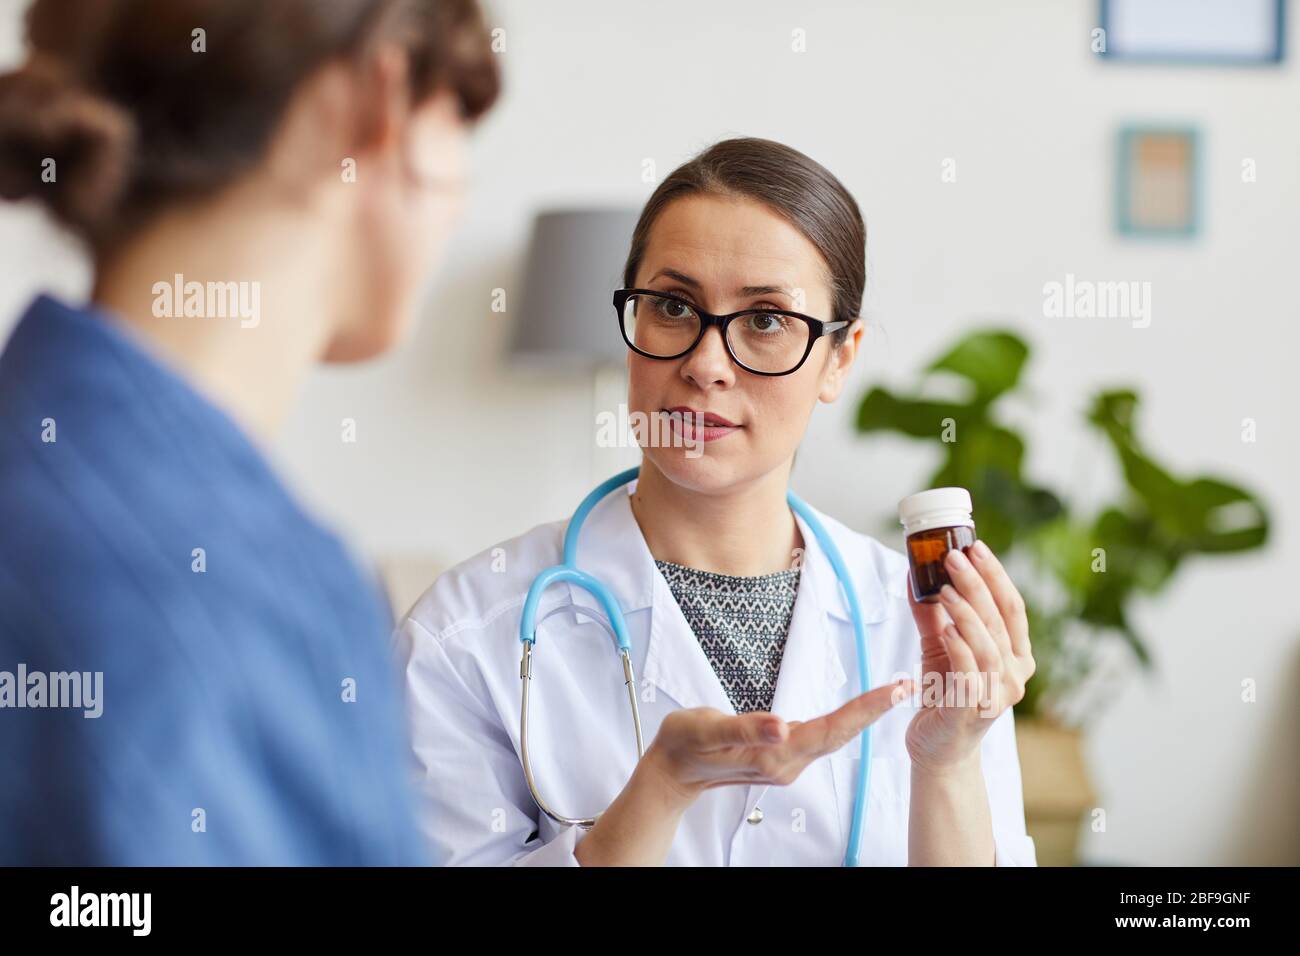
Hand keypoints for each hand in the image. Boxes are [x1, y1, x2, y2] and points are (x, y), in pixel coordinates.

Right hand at [644, 679, 915, 803]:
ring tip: (891, 693)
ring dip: (863, 715)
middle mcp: (786, 763)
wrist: (672, 771)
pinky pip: (821, 738)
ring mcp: (785, 762)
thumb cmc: (684, 744)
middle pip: (839, 734)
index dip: (864, 709)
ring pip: (833, 737)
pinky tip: (855, 711)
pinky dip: (844, 721)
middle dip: (874, 709)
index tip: (893, 691)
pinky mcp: (780, 755)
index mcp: (774, 755)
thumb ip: (744, 728)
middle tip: (906, 685)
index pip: (830, 730)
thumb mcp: (705, 730)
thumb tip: (781, 725)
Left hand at [904, 540, 1035, 775]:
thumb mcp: (940, 646)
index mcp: (1015, 655)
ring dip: (967, 614)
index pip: (1013, 607)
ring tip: (946, 590)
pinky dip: (959, 649)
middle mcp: (1015, 674)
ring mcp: (997, 695)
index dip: (996, 576)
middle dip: (977, 585)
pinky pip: (970, 675)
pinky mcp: (973, 711)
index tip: (976, 547)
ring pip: (989, 646)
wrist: (938, 749)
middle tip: (955, 558)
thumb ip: (933, 613)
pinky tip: (946, 630)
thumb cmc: (944, 694)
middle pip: (1000, 620)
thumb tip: (915, 573)